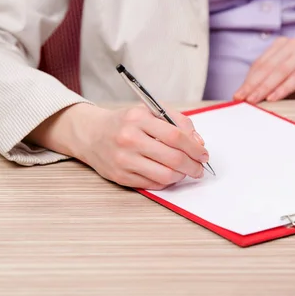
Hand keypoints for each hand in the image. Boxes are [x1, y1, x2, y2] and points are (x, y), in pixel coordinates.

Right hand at [26, 103, 208, 189]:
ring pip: (164, 175)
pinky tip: (169, 175)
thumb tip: (198, 142)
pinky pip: (152, 184)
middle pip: (173, 158)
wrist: (91, 134)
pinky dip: (166, 182)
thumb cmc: (125, 122)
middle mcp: (129, 140)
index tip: (203, 154)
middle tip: (199, 168)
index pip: (176, 136)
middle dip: (193, 166)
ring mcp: (124, 160)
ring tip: (185, 171)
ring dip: (181, 176)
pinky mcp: (120, 177)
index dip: (195, 148)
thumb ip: (177, 122)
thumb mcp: (149, 111)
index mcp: (138, 119)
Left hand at [233, 37, 294, 102]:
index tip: (237, 96)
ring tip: (255, 100)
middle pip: (268, 67)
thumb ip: (269, 86)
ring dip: (266, 87)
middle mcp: (293, 45)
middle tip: (242, 100)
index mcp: (282, 47)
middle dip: (253, 85)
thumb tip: (246, 98)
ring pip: (281, 70)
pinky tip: (274, 98)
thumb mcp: (286, 84)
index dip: (248, 81)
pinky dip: (285, 87)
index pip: (260, 65)